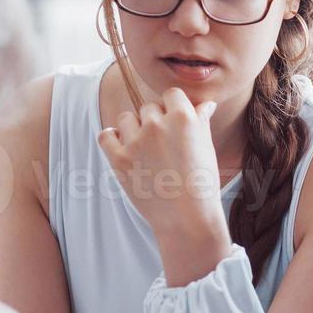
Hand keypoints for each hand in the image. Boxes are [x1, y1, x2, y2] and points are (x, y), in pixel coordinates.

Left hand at [97, 88, 231, 286]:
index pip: (171, 95)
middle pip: (148, 107)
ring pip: (126, 118)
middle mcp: (158, 124)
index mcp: (183, 117)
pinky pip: (105, 135)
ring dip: (132, 129)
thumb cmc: (201, 183)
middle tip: (162, 146)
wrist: (187, 218)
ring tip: (144, 151)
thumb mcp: (206, 147)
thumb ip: (201, 121)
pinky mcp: (119, 159)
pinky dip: (111, 139)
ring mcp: (136, 141)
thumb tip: (204, 104)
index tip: (174, 124)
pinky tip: (122, 148)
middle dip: (154, 122)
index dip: (172, 107)